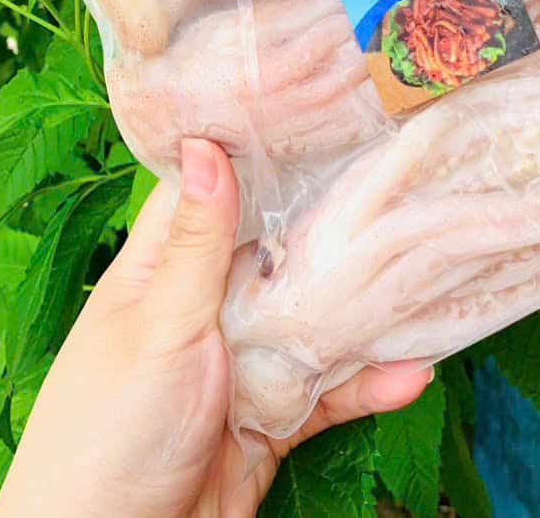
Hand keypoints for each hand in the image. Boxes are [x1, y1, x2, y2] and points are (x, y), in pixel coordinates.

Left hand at [0, 139, 429, 517]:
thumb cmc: (107, 433)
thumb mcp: (158, 327)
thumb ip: (195, 244)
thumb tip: (206, 142)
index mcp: (164, 270)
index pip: (215, 189)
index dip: (264, 147)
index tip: (326, 107)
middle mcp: (207, 307)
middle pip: (282, 251)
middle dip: (339, 224)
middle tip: (409, 177)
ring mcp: (242, 364)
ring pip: (317, 318)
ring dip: (369, 309)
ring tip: (432, 275)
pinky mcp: (271, 420)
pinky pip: (330, 392)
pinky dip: (370, 384)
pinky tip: (413, 373)